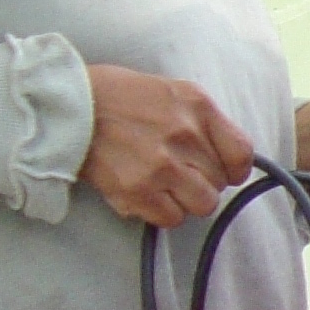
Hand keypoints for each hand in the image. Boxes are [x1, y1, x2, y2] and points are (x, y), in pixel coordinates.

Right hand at [81, 64, 255, 226]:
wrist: (68, 107)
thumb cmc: (117, 96)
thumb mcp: (171, 91)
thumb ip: (202, 120)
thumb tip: (224, 155)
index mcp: (197, 106)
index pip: (241, 154)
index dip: (234, 169)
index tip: (222, 172)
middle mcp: (185, 135)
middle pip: (219, 183)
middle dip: (202, 181)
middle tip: (177, 173)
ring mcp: (162, 165)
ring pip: (201, 205)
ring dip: (184, 200)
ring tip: (162, 185)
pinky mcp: (137, 191)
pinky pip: (171, 218)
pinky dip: (160, 212)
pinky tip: (144, 193)